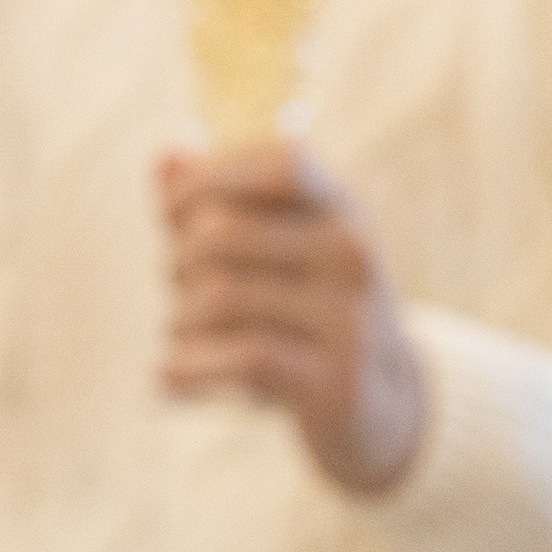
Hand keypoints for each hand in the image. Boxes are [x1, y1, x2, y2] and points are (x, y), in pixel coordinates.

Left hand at [157, 142, 427, 493]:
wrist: (385, 401)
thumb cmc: (306, 310)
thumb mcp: (276, 248)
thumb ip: (217, 199)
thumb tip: (166, 151)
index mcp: (340, 207)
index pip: (281, 163)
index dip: (211, 176)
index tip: (172, 210)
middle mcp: (351, 254)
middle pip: (221, 234)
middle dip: (176, 263)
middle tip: (177, 289)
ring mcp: (348, 318)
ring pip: (220, 298)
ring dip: (178, 321)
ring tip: (179, 334)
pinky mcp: (335, 381)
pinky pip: (240, 358)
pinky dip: (187, 368)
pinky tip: (167, 377)